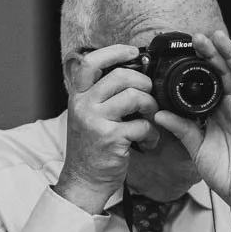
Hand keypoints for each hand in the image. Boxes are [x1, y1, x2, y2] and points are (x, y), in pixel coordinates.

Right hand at [53, 45, 160, 212]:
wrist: (84, 180)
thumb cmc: (92, 147)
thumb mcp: (88, 115)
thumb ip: (102, 95)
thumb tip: (132, 73)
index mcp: (78, 96)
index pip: (91, 62)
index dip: (114, 51)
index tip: (133, 51)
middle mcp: (84, 105)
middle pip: (121, 76)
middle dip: (144, 83)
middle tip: (150, 96)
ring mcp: (96, 121)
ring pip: (135, 97)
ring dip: (151, 107)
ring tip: (151, 120)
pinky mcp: (110, 138)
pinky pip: (142, 125)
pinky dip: (152, 134)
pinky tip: (148, 142)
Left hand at [154, 33, 230, 230]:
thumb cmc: (224, 173)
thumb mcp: (195, 147)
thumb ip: (181, 129)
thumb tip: (158, 113)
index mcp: (216, 112)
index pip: (206, 83)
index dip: (198, 66)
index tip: (183, 51)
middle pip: (222, 73)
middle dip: (211, 53)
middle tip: (197, 37)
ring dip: (228, 53)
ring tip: (217, 35)